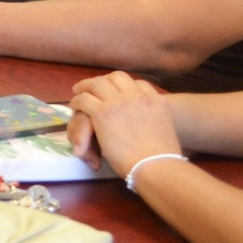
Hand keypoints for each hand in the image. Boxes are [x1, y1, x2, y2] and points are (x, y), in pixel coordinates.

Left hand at [66, 71, 183, 176]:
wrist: (155, 165)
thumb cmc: (163, 156)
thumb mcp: (166, 128)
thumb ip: (156, 118)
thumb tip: (148, 122)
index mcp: (157, 100)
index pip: (140, 83)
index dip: (125, 86)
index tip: (117, 92)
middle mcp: (138, 96)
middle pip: (117, 77)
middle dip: (104, 80)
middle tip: (94, 87)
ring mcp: (119, 102)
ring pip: (97, 84)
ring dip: (86, 86)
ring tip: (78, 91)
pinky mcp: (102, 112)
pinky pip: (84, 99)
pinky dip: (77, 101)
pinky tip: (75, 106)